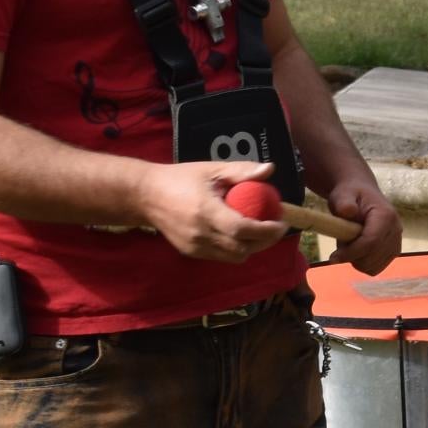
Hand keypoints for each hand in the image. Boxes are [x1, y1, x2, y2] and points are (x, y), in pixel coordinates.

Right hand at [140, 160, 282, 263]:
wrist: (145, 196)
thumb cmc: (181, 178)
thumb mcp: (212, 170)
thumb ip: (241, 171)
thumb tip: (269, 169)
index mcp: (206, 212)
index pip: (243, 230)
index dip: (267, 231)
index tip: (282, 222)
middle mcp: (200, 234)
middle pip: (242, 249)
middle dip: (264, 241)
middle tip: (275, 227)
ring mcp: (194, 247)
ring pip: (233, 257)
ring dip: (251, 247)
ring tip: (260, 231)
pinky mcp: (190, 252)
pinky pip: (220, 256)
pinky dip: (235, 249)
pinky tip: (239, 234)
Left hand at [320, 175, 402, 274]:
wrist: (362, 194)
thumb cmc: (351, 194)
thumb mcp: (343, 195)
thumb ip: (344, 203)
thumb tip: (348, 211)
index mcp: (386, 216)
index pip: (371, 242)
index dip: (351, 253)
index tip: (332, 257)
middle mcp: (396, 230)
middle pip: (373, 258)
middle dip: (352, 257)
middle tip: (340, 245)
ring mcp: (397, 242)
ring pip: (374, 267)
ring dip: (357, 261)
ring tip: (350, 245)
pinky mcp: (393, 251)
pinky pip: (376, 268)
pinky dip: (363, 264)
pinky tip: (357, 251)